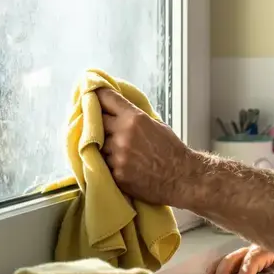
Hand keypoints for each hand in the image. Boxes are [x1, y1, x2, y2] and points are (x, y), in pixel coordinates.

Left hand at [97, 88, 197, 206]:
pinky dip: (108, 163)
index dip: (98, 96)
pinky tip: (119, 164)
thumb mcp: (156, 124)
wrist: (181, 177)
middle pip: (96, 121)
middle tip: (99, 124)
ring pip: (97, 145)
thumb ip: (134, 116)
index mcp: (134, 118)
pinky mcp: (116, 173)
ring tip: (114, 149)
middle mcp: (123, 134)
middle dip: (97, 122)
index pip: (107, 99)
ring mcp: (118, 155)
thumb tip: (118, 109)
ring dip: (102, 145)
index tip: (92, 96)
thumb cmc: (171, 151)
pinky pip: (103, 164)